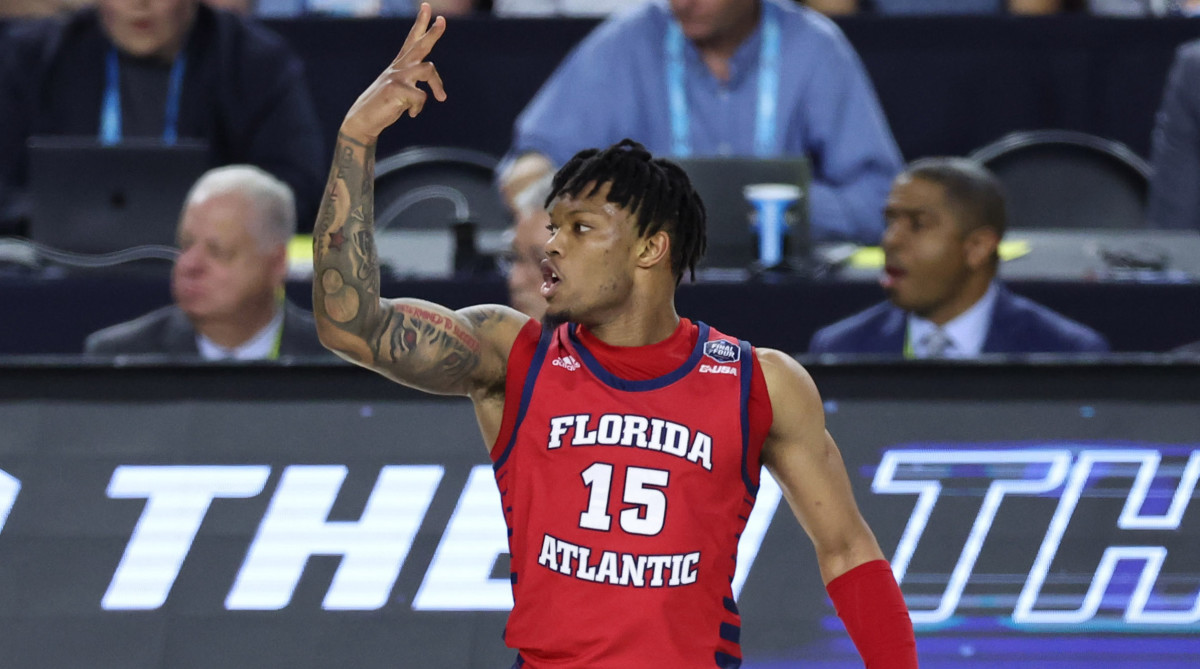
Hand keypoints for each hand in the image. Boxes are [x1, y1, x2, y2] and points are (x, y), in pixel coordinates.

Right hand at [340, 2, 447, 144]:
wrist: (364, 119)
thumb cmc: (384, 106)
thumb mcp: (400, 90)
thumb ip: (414, 84)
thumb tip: (438, 90)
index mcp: (400, 65)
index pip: (411, 40)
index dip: (420, 23)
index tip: (428, 7)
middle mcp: (399, 67)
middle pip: (420, 45)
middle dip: (433, 33)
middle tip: (442, 20)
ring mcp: (396, 76)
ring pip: (428, 69)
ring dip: (438, 85)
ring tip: (441, 97)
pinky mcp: (396, 89)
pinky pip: (421, 96)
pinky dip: (419, 107)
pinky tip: (412, 114)